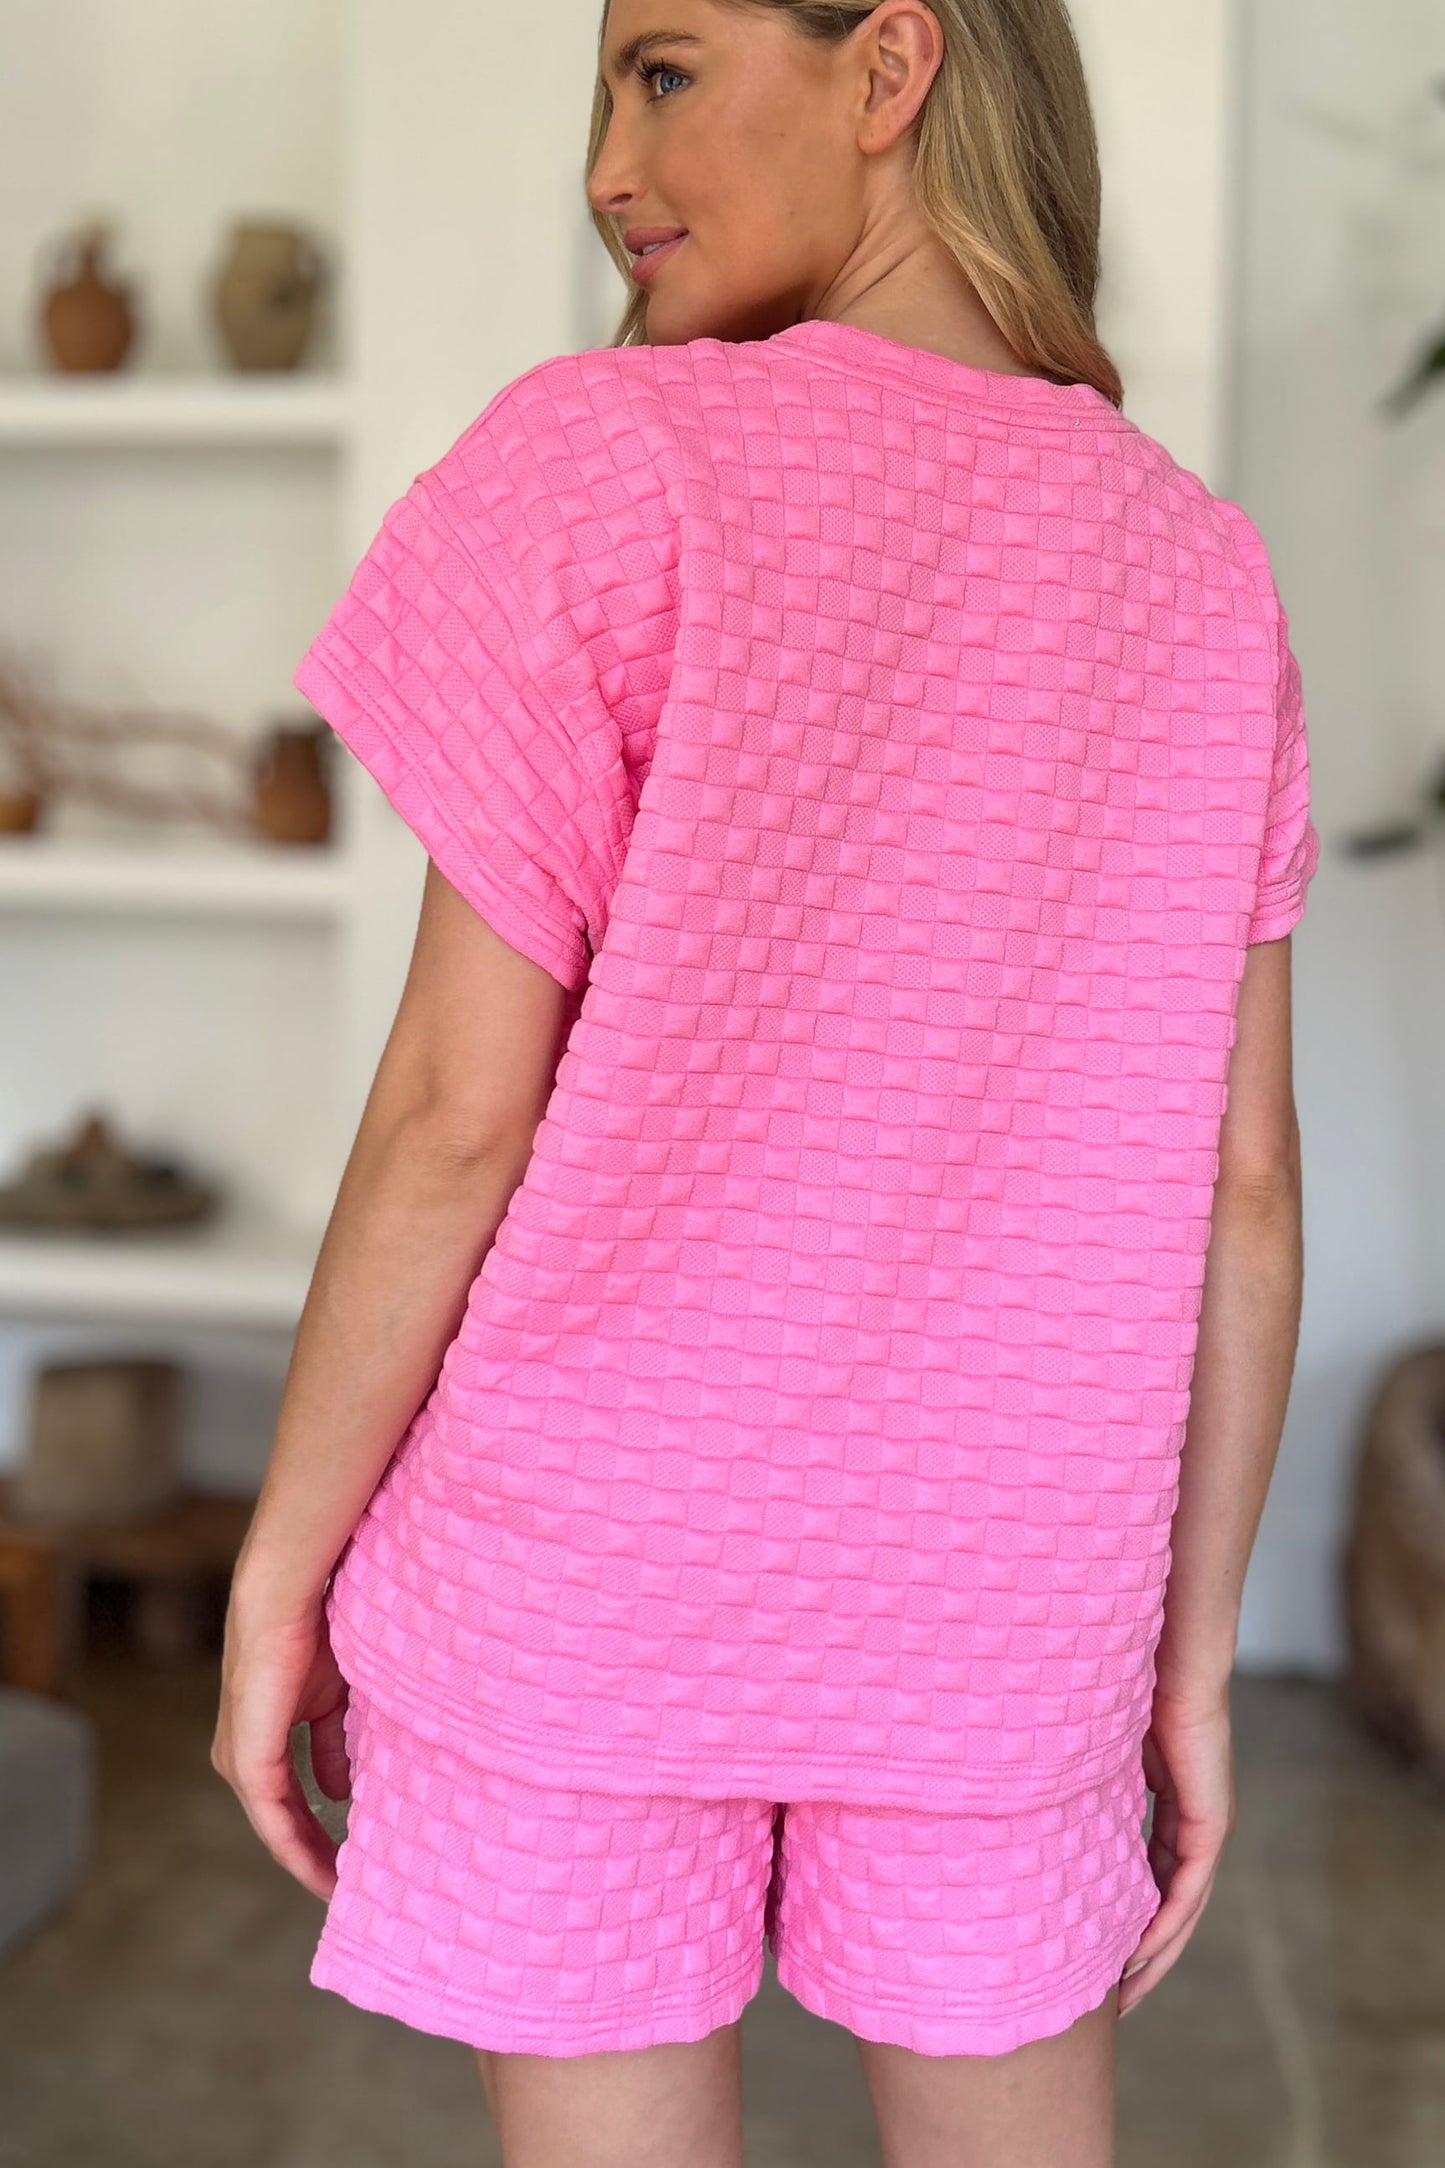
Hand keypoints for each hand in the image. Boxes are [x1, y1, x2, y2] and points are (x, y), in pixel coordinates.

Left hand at [211, 1581, 350, 1902]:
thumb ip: (334, 1747)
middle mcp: (245, 1754)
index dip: (320, 1833)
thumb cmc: (315, 1630)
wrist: (285, 1596)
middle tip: (352, 1886)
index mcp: (264, 1737)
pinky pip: (273, 1818)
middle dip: (317, 1854)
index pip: (291, 1800)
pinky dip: (298, 1848)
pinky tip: (324, 1871)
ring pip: (277, 1826)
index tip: (353, 1861)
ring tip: (342, 1886)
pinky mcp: (248, 1761)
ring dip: (309, 1858)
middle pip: (283, 1821)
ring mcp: (242, 1760)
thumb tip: (340, 1792)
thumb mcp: (333, 1700)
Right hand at [1117, 1683, 1234, 2016]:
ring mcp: (1207, 1825)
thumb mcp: (1101, 1751)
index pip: (1152, 1880)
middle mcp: (1196, 1825)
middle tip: (1113, 2001)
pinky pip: (1188, 1888)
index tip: (1098, 1957)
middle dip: (1144, 1957)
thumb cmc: (1130, 1684)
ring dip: (1156, 1953)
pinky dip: (1166, 1923)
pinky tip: (1140, 1950)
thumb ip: (1087, 1783)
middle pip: (1171, 1908)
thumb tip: (1035, 1801)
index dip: (1128, 1922)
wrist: (1169, 1653)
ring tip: (1124, 1993)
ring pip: (1184, 1908)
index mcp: (1174, 1809)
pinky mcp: (1211, 1821)